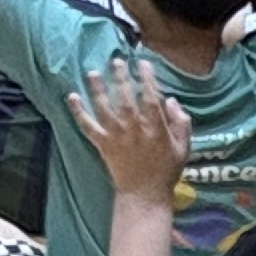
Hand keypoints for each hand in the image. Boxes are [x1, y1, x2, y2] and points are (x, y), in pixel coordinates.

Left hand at [69, 57, 195, 203]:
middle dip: (119, 78)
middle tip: (115, 61)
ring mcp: (115, 136)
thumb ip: (181, 122)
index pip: (149, 96)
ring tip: (92, 72)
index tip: (142, 63)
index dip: (146, 78)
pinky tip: (71, 97)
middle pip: (124, 97)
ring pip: (104, 108)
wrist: (144, 194)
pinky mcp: (102, 144)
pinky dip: (78, 112)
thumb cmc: (166, 170)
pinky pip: (87, 126)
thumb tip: (171, 100)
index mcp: (155, 127)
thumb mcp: (184, 147)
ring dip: (97, 89)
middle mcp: (133, 128)